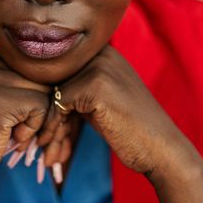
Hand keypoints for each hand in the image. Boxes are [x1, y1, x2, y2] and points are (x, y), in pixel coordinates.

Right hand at [0, 52, 50, 192]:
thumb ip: (20, 84)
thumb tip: (64, 76)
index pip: (37, 70)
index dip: (37, 98)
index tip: (20, 120)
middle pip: (44, 80)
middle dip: (41, 110)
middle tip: (20, 131)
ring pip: (46, 93)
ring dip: (37, 121)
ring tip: (14, 134)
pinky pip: (41, 108)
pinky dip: (33, 129)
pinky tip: (13, 138)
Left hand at [53, 45, 185, 180]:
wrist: (162, 150)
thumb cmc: (130, 130)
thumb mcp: (100, 101)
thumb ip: (77, 88)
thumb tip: (40, 89)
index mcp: (105, 52)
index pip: (62, 70)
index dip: (51, 100)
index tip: (46, 128)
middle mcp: (103, 53)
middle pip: (55, 80)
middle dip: (47, 112)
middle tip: (43, 142)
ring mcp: (100, 66)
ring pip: (54, 92)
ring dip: (49, 123)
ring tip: (47, 148)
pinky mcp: (96, 85)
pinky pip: (58, 104)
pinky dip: (53, 127)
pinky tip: (55, 145)